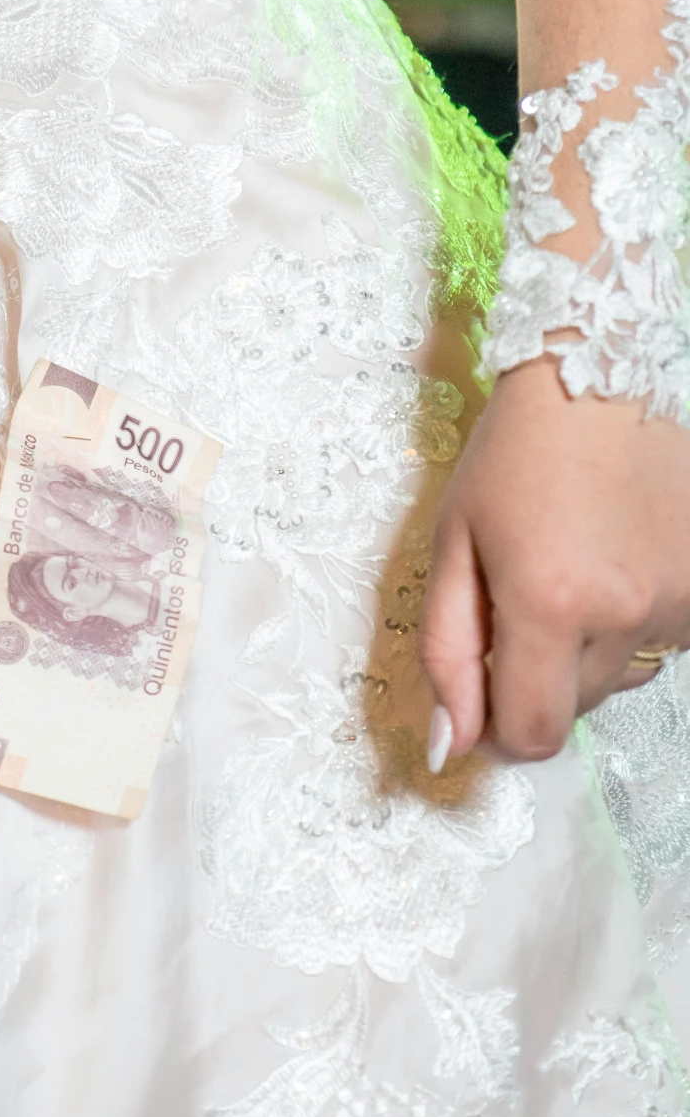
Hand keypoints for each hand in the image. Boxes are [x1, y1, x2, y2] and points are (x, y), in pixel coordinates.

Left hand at [421, 357, 689, 765]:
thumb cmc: (512, 451)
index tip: (484, 694)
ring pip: (619, 675)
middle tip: (519, 595)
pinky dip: (629, 616)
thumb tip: (456, 743)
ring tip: (571, 563)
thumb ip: (449, 652)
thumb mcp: (454, 543)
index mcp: (549, 603)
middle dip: (537, 673)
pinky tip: (611, 555)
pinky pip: (660, 638)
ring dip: (587, 645)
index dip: (500, 728)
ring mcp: (679, 600)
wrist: (594, 373)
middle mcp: (624, 611)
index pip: (532, 733)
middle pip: (574, 706)